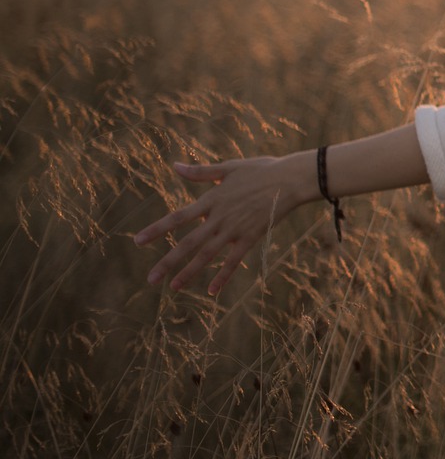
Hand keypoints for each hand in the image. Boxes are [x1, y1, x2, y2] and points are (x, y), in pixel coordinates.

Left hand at [134, 154, 313, 294]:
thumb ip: (201, 172)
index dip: (157, 229)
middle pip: (189, 242)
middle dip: (168, 262)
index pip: (178, 217)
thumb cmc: (262, 170)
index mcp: (212, 199)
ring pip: (208, 255)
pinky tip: (211, 292)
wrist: (292, 179)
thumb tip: (174, 166)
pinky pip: (234, 260)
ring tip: (173, 288)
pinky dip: (223, 276)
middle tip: (150, 279)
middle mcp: (220, 217)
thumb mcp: (229, 168)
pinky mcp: (251, 237)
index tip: (138, 241)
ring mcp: (236, 229)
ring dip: (189, 272)